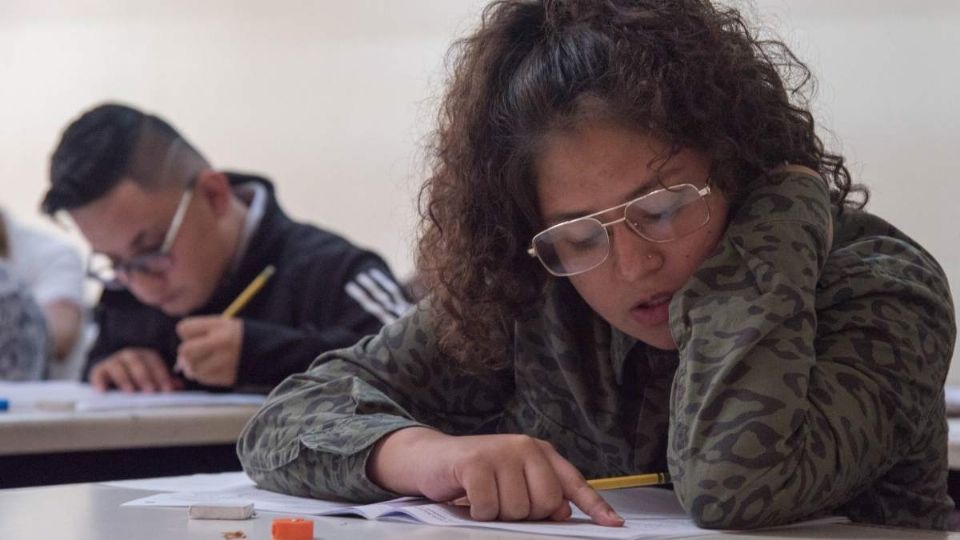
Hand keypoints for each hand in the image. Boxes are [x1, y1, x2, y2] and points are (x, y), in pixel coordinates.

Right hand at [90, 347, 182, 392]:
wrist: (113, 371)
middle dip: (144, 377)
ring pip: (118, 367)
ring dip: (124, 380)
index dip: (162, 375)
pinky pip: (97, 375)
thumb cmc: (138, 375)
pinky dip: (99, 382)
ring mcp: (113, 362)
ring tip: (130, 393)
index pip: (155, 362)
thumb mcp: (152, 377)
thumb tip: (179, 386)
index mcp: (145, 355)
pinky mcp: (98, 371)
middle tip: (150, 391)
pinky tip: (102, 392)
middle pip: (137, 362)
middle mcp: (129, 355)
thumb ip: (165, 381)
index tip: (167, 390)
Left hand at [175, 316, 242, 386]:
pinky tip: (215, 370)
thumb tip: (180, 361)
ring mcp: (224, 361)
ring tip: (207, 363)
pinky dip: (205, 375)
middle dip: (187, 354)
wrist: (274, 353)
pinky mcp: (227, 376)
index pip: (184, 329)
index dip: (187, 334)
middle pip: (185, 350)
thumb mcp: (226, 326)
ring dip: (195, 367)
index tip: (197, 336)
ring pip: (193, 368)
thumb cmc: (243, 337)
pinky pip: (204, 378)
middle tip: (195, 354)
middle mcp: (221, 342)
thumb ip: (202, 336)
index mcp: (220, 326)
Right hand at [368, 428, 623, 525]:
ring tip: (483, 497)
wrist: (431, 458)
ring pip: (516, 509)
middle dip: (524, 513)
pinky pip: (488, 507)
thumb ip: (540, 493)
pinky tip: (469, 499)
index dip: (594, 506)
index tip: (613, 525)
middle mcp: (524, 447)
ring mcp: (500, 453)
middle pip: (545, 502)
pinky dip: (477, 512)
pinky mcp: (475, 462)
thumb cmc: (476, 474)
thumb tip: (563, 512)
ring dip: (497, 514)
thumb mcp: (512, 481)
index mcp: (539, 452)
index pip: (572, 482)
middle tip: (502, 502)